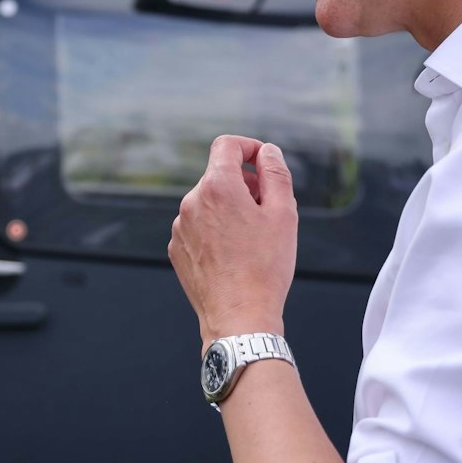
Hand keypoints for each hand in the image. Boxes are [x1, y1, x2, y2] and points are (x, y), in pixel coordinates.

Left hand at [168, 136, 298, 342]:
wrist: (239, 317)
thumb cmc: (264, 269)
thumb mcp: (284, 214)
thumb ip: (276, 173)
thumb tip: (267, 152)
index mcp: (217, 187)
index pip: (227, 145)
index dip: (249, 148)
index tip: (263, 162)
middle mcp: (191, 203)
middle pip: (219, 176)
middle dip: (245, 185)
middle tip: (268, 211)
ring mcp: (180, 227)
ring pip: (209, 204)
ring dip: (230, 210)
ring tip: (252, 239)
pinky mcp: (177, 249)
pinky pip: (198, 227)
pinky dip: (216, 231)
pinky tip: (234, 255)